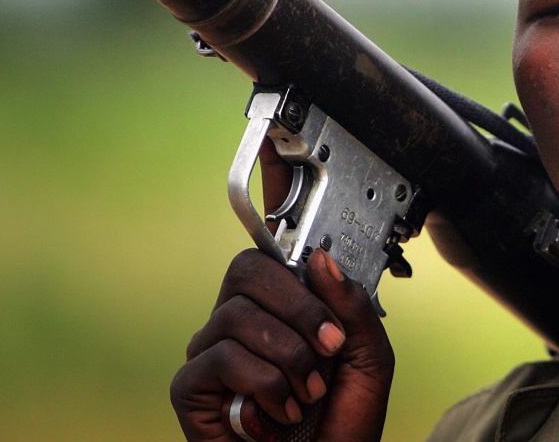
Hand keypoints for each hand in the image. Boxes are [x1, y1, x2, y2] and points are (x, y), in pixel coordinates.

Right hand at [170, 139, 394, 441]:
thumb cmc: (341, 424)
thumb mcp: (368, 359)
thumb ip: (352, 308)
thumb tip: (320, 259)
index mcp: (289, 302)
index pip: (272, 239)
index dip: (273, 190)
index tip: (282, 145)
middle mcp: (246, 315)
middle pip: (249, 266)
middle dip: (298, 307)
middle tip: (326, 349)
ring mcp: (215, 347)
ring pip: (239, 312)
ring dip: (288, 357)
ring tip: (306, 392)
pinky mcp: (191, 384)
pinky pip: (221, 354)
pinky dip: (263, 384)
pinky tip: (276, 410)